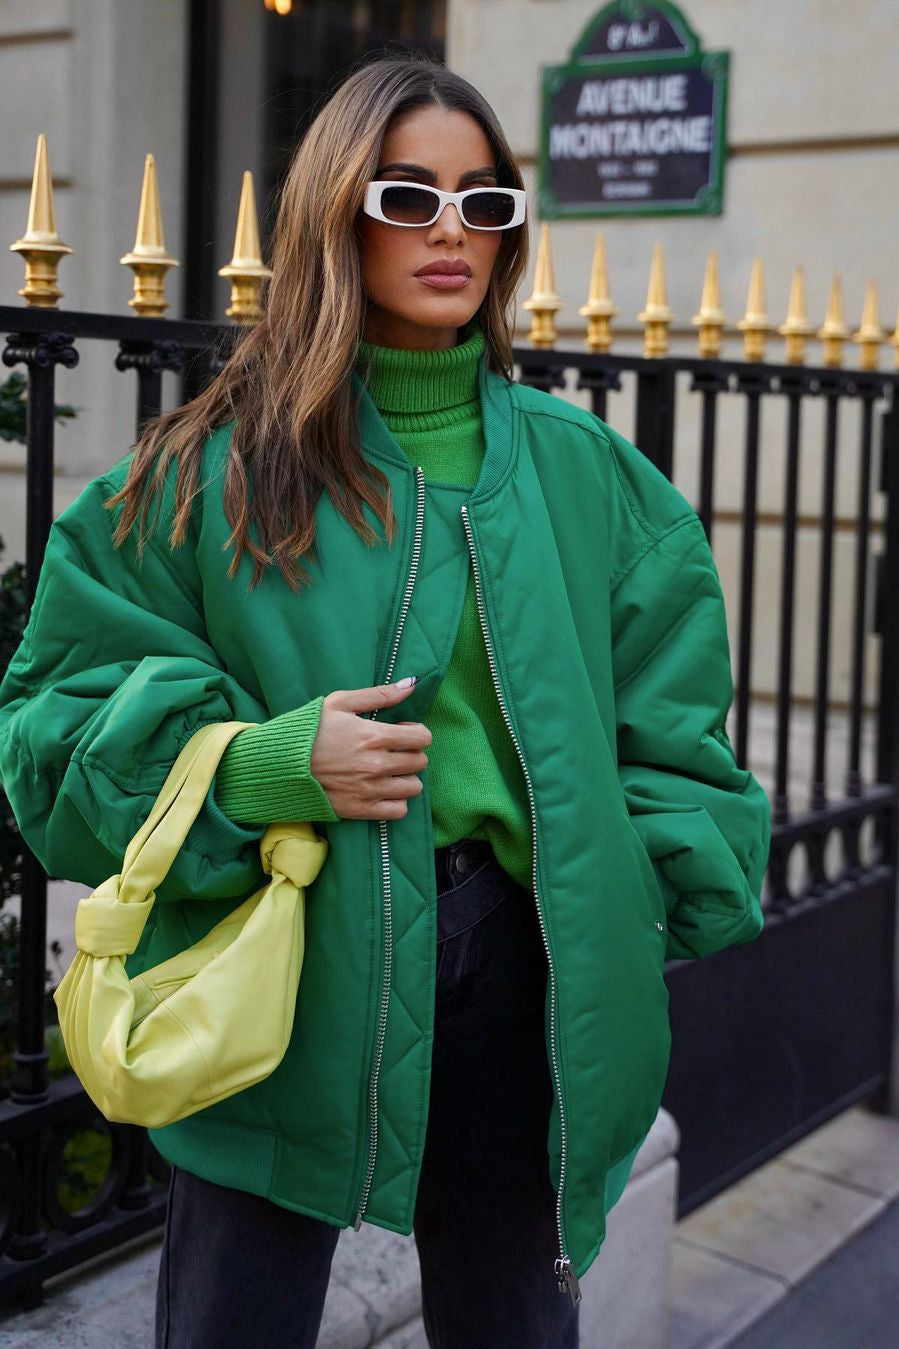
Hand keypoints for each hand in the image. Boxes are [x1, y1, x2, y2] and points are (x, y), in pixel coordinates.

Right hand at [310, 679, 430, 819]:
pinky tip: (382, 791)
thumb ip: (379, 694)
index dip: (415, 733)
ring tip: (387, 772)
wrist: (279, 764)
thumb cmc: (309, 730)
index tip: (400, 733)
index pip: (422, 738)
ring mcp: (370, 789)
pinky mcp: (361, 809)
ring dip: (405, 778)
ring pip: (413, 788)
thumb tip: (412, 684)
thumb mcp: (340, 702)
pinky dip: (395, 801)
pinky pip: (398, 811)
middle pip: (419, 762)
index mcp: (375, 735)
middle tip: (392, 752)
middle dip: (410, 754)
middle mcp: (377, 764)